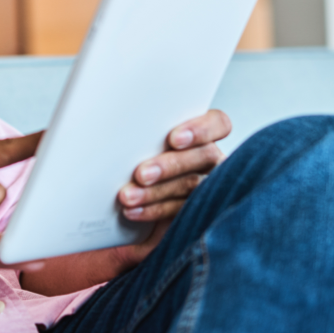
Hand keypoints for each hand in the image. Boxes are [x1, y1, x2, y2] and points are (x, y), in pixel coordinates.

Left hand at [112, 110, 230, 266]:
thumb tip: (115, 121)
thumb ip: (139, 134)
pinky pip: (180, 211)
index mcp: (201, 134)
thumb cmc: (137, 159)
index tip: (174, 139)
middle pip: (203, 156)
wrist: (136, 194)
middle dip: (170, 165)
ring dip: (156, 191)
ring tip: (128, 196)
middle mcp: (209, 159)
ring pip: (191, 185)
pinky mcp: (195, 211)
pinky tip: (133, 211)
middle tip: (141, 174)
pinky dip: (153, 210)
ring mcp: (207, 185)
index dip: (201, 130)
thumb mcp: (139, 141)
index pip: (218, 124)